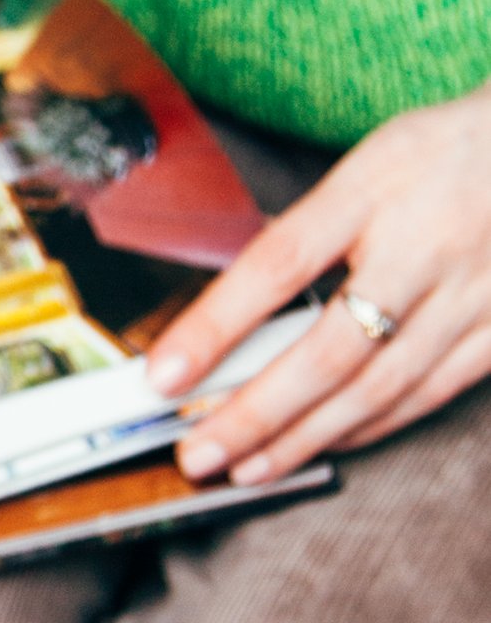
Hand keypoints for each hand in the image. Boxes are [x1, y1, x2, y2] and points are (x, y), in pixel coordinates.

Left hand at [149, 82, 490, 484]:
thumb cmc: (442, 155)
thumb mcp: (367, 163)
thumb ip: (308, 228)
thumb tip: (232, 305)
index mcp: (374, 191)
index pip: (278, 266)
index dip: (214, 327)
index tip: (162, 376)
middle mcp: (425, 248)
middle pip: (328, 351)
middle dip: (254, 413)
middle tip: (198, 451)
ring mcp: (471, 295)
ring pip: (377, 389)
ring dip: (304, 437)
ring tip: (247, 467)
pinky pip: (427, 395)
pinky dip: (369, 427)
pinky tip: (323, 444)